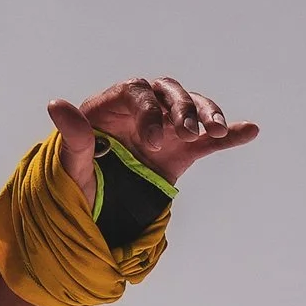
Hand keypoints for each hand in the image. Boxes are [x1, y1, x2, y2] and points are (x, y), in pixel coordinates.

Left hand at [47, 78, 255, 206]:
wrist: (91, 213)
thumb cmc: (74, 185)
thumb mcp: (71, 165)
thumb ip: (72, 137)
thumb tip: (55, 105)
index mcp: (111, 107)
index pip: (135, 92)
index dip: (148, 110)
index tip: (153, 140)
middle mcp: (141, 110)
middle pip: (168, 93)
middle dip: (181, 109)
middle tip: (186, 133)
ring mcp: (164, 128)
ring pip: (191, 108)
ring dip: (206, 115)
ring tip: (217, 131)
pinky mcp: (182, 150)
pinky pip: (208, 138)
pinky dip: (230, 134)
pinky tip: (250, 130)